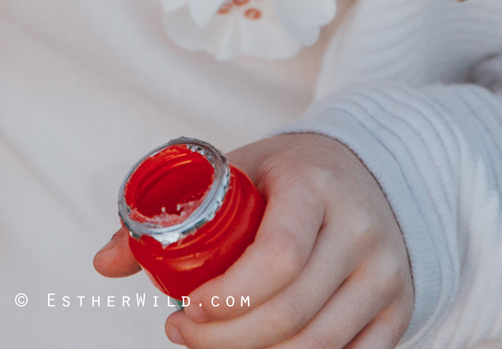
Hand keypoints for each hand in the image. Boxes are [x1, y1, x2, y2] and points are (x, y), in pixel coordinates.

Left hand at [93, 133, 412, 348]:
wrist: (372, 170)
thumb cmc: (289, 175)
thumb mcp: (233, 172)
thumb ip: (169, 216)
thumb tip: (103, 263)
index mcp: (314, 186)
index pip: (277, 257)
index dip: (228, 298)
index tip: (185, 310)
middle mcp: (359, 229)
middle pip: (292, 311)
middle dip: (227, 338)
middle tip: (184, 333)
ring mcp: (385, 271)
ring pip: (320, 342)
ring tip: (214, 343)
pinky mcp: (398, 305)